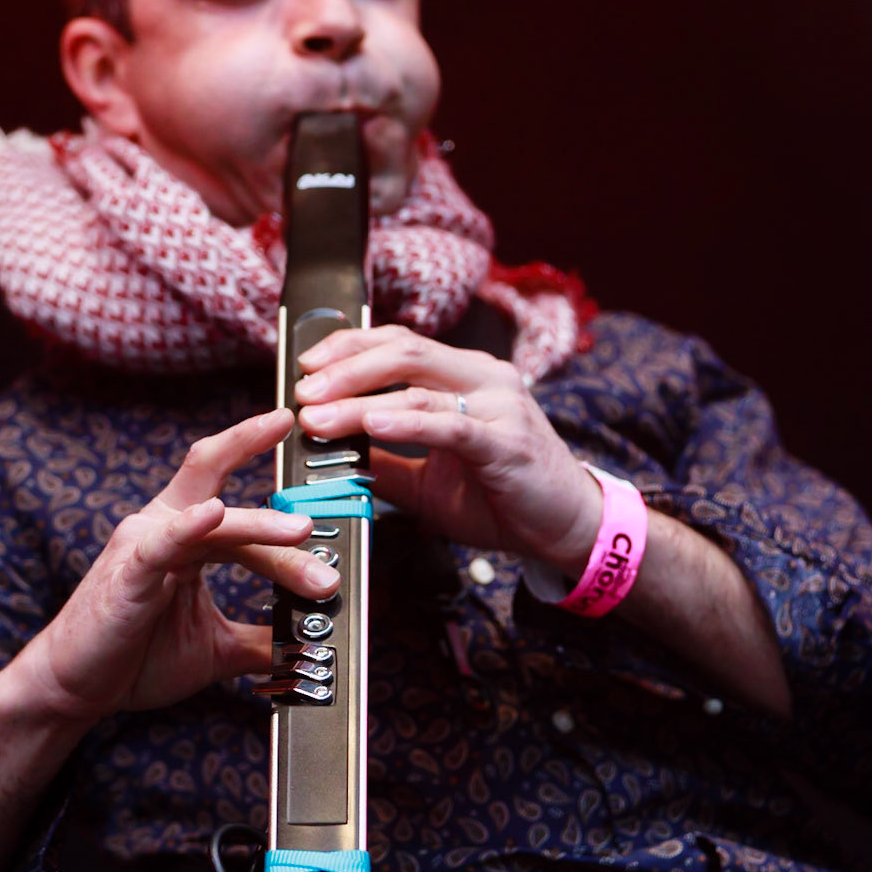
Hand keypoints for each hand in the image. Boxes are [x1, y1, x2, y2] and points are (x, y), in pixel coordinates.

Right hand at [0, 407, 335, 740]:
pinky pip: (162, 542)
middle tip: (316, 494)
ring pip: (208, 517)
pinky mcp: (127, 573)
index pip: (224, 478)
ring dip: (259, 526)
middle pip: (218, 479)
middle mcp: (163, 526)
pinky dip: (189, 526)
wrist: (76, 690)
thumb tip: (311, 642)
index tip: (297, 425)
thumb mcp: (216, 649)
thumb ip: (262, 639)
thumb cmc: (136, 658)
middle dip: (268, 483)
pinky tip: (213, 514)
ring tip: (302, 531)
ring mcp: (143, 545)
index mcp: (183, 532)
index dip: (257, 445)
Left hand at [294, 326, 601, 568]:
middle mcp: (484, 379)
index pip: (400, 343)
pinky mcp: (507, 442)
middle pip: (403, 351)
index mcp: (465, 378)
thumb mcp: (430, 479)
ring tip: (318, 414)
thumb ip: (386, 461)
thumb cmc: (504, 498)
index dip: (349, 347)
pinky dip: (406, 421)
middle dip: (344, 367)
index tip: (305, 367)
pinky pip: (449, 425)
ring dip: (358, 398)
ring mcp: (499, 406)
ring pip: (418, 385)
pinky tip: (372, 423)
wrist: (569, 528)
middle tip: (302, 390)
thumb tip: (331, 455)